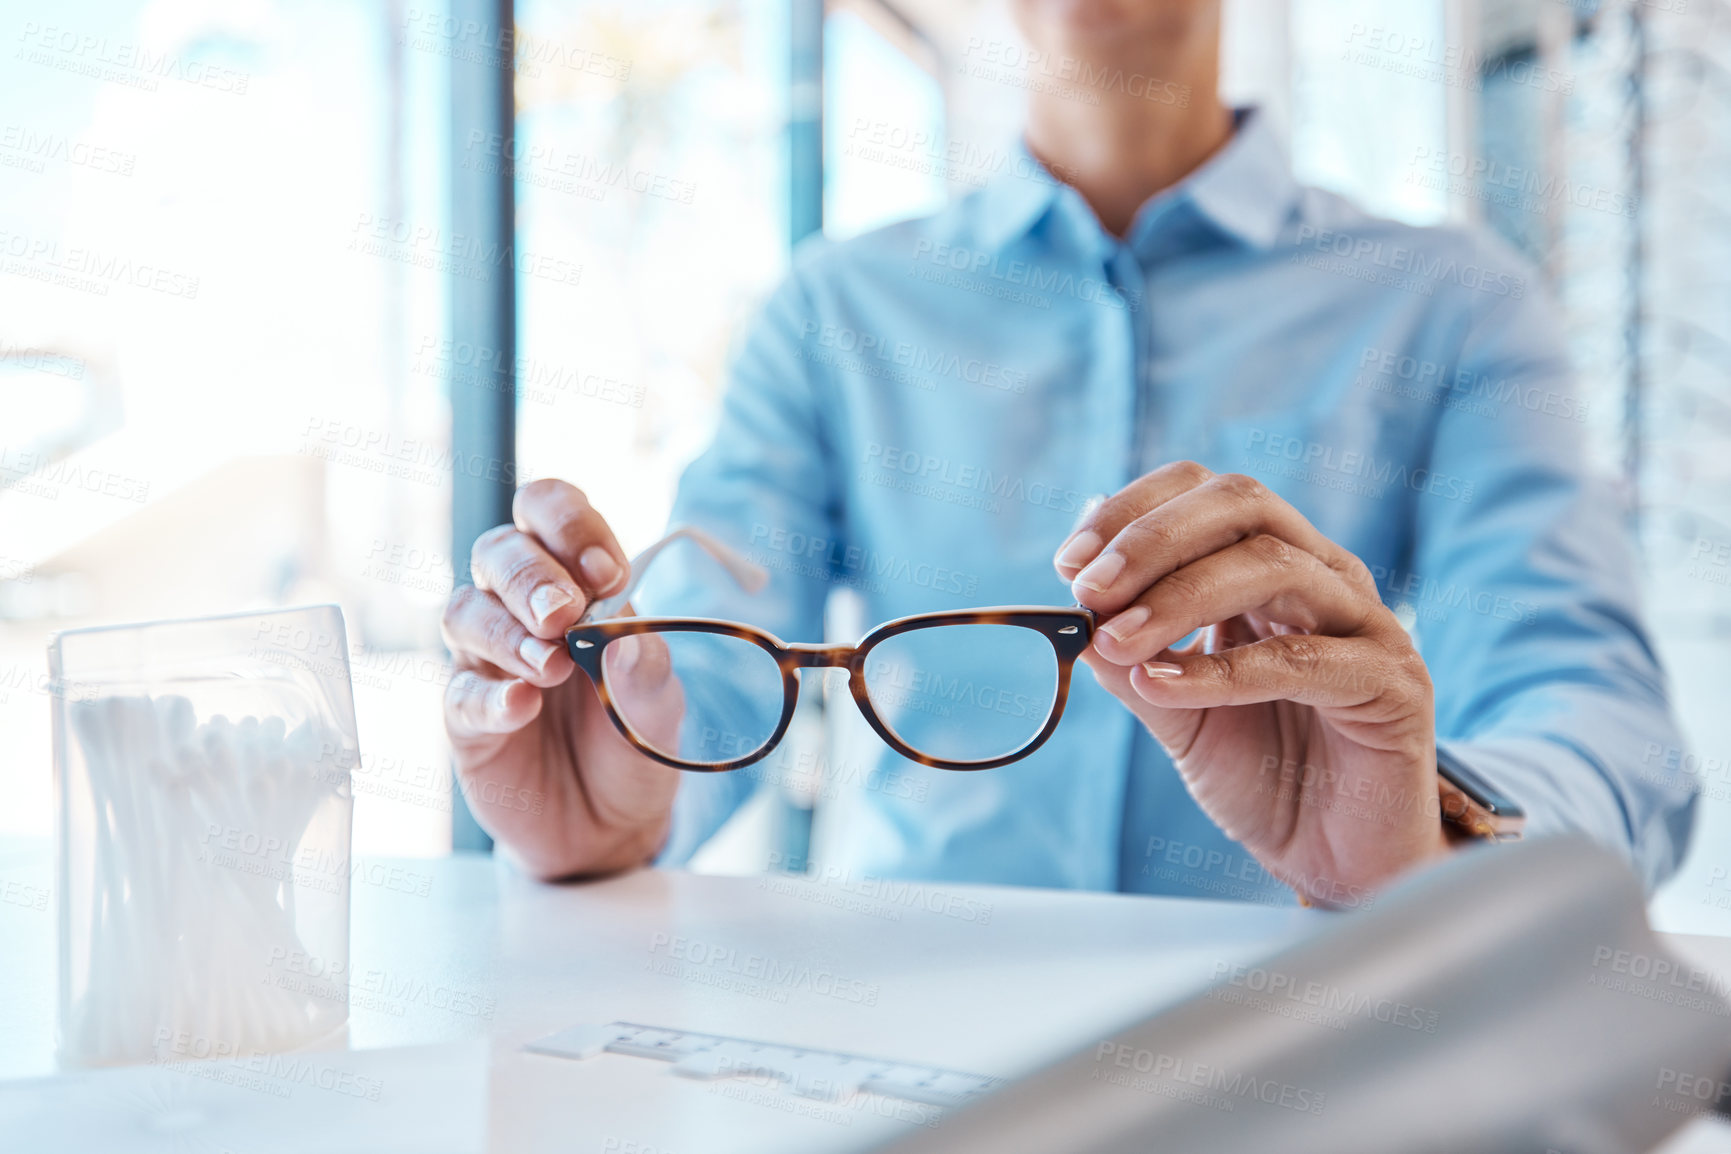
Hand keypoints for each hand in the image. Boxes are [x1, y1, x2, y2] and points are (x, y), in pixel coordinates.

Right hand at [441, 479, 681, 879]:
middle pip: (498, 553)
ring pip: (466, 613)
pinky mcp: (466, 720)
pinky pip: (461, 695)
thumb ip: (645, 667)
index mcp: (574, 580)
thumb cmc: (633, 739)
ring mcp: (487, 662)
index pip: (549, 513)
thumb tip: (621, 638)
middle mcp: (520, 609)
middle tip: (565, 613)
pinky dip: (492, 697)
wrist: (614, 823)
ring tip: (553, 665)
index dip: (571, 528)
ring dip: (509, 633)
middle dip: (530, 576)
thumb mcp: (658, 701)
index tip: (608, 573)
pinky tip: (522, 705)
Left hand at [1054, 462, 1448, 903]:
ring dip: (1178, 597)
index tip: (1069, 561)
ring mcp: (1366, 623)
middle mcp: (1325, 576)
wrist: (1337, 860)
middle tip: (1088, 590)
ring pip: (1272, 566)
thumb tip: (1071, 616)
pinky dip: (1223, 669)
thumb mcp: (1178, 712)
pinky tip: (1166, 685)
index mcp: (1274, 565)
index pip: (1205, 493)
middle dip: (1152, 540)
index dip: (1133, 512)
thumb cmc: (1266, 777)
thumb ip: (1134, 660)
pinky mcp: (1393, 682)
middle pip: (1242, 505)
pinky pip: (1303, 658)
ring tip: (1117, 641)